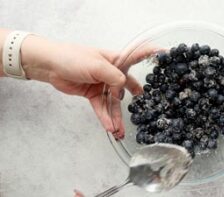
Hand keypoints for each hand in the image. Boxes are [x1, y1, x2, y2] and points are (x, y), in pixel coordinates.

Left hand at [20, 35, 155, 138]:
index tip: (166, 54)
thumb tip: (124, 88)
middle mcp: (112, 72)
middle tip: (147, 106)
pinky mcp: (93, 94)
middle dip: (137, 97)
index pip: (138, 55)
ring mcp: (103, 84)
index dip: (152, 54)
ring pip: (114, 103)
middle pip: (128, 85)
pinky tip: (110, 128)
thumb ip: (114, 77)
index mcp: (116, 60)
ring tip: (121, 131)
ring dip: (117, 117)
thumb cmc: (73, 58)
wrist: (50, 66)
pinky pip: (102, 108)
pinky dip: (105, 118)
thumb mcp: (97, 65)